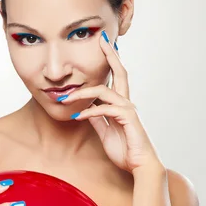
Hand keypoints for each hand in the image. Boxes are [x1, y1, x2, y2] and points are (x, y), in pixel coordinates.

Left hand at [59, 31, 162, 173]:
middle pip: (120, 72)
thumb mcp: (105, 132)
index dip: (110, 61)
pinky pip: (105, 110)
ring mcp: (128, 110)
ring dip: (82, 94)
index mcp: (121, 104)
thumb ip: (97, 119)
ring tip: (66, 98)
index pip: (116, 77)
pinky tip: (78, 116)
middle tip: (102, 39)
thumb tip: (85, 110)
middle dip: (110, 55)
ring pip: (104, 91)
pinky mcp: (127, 119)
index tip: (103, 45)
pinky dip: (89, 112)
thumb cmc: (124, 150)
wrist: (138, 166)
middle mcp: (126, 103)